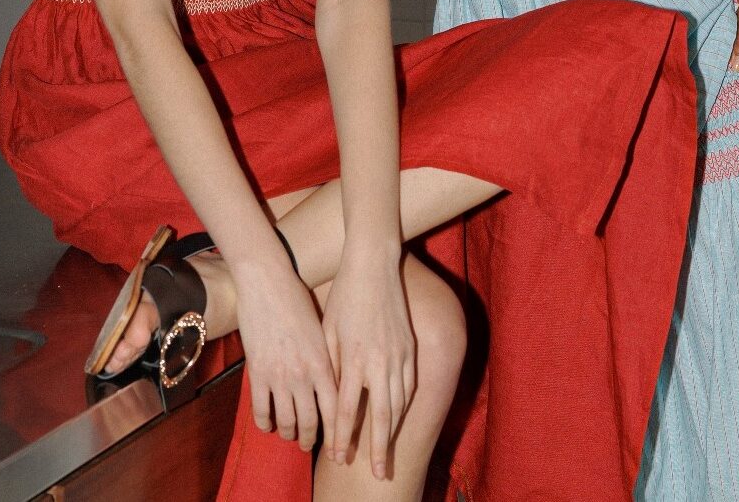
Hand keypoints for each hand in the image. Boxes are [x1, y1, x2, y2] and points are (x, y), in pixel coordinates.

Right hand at [234, 258, 337, 452]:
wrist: (267, 282)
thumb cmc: (297, 299)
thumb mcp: (321, 329)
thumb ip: (327, 358)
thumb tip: (333, 383)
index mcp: (323, 363)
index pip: (336, 410)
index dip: (338, 434)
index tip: (339, 448)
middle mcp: (303, 374)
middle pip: (310, 422)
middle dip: (311, 439)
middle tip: (310, 445)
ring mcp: (278, 375)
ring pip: (285, 421)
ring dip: (288, 434)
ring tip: (290, 435)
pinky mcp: (256, 372)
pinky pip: (260, 410)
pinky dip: (265, 423)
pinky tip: (267, 424)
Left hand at [321, 245, 413, 479]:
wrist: (374, 264)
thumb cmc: (344, 295)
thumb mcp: (328, 329)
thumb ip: (331, 365)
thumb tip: (330, 397)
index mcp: (353, 358)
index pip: (346, 410)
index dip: (342, 437)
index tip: (338, 457)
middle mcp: (378, 362)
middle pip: (381, 418)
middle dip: (379, 449)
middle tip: (378, 474)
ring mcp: (399, 355)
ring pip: (399, 405)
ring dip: (393, 433)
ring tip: (388, 454)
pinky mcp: (410, 347)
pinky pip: (410, 386)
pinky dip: (405, 407)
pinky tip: (399, 420)